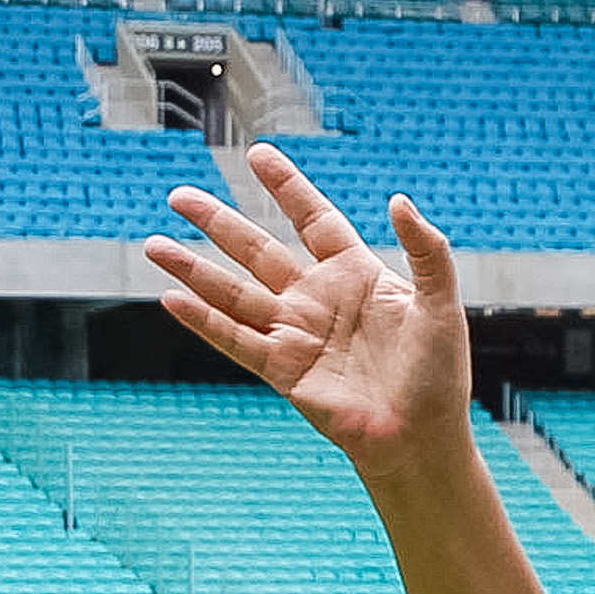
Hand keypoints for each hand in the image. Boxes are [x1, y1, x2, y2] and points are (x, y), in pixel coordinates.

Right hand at [144, 142, 471, 480]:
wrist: (421, 438)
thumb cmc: (439, 374)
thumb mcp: (440, 303)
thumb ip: (426, 250)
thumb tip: (399, 200)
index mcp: (355, 274)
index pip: (313, 219)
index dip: (286, 187)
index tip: (257, 155)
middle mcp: (317, 298)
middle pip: (257, 249)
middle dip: (217, 222)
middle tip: (179, 195)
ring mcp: (295, 333)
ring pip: (233, 292)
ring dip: (193, 269)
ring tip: (154, 245)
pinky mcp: (282, 369)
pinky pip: (235, 339)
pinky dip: (203, 320)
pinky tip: (171, 299)